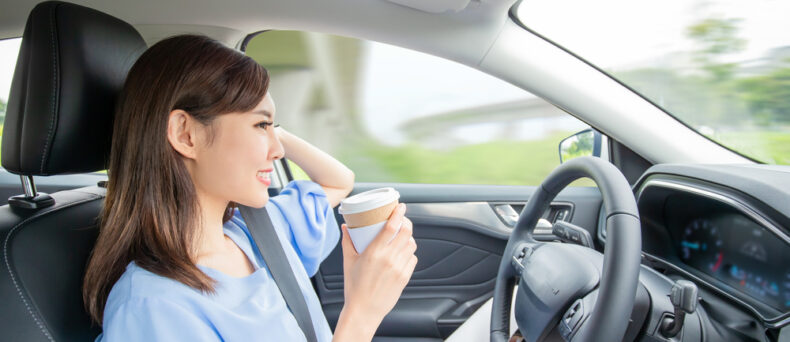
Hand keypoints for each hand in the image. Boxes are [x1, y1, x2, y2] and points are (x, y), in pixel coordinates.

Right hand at [340, 203, 417, 327]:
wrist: (363, 311)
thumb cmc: (354, 287)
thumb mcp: (348, 261)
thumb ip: (348, 241)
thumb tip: (346, 226)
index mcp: (374, 252)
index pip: (391, 226)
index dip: (398, 213)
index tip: (400, 206)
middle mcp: (389, 258)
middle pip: (406, 232)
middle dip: (406, 222)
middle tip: (402, 220)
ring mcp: (399, 268)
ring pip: (411, 244)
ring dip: (408, 237)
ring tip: (401, 237)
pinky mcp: (405, 277)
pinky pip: (412, 258)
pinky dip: (409, 252)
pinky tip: (402, 253)